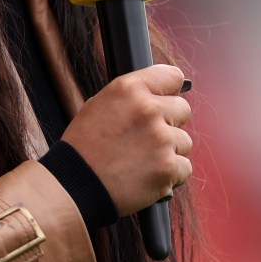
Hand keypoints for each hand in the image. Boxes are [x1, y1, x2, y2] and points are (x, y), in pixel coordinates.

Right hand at [61, 64, 192, 217]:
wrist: (76, 184)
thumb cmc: (84, 146)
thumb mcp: (99, 105)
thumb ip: (132, 97)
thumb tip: (159, 95)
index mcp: (129, 89)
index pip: (172, 76)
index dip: (170, 90)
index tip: (166, 100)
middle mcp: (148, 109)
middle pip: (183, 109)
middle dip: (170, 123)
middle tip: (148, 137)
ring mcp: (161, 139)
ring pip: (184, 141)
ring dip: (170, 151)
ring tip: (143, 160)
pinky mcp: (168, 167)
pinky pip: (185, 168)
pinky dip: (171, 175)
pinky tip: (148, 175)